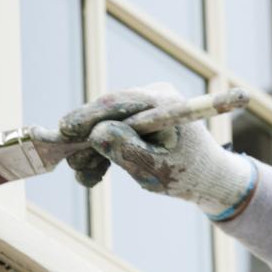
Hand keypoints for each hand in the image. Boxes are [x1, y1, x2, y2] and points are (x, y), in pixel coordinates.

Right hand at [58, 83, 256, 220]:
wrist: (208, 177)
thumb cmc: (186, 175)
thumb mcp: (155, 169)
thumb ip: (127, 151)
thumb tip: (96, 133)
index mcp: (164, 103)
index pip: (117, 103)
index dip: (87, 116)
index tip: (63, 130)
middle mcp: (154, 95)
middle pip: (107, 112)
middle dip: (86, 140)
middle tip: (74, 166)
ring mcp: (146, 104)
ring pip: (106, 122)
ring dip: (93, 149)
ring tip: (87, 177)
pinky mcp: (139, 117)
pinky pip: (112, 128)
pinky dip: (103, 150)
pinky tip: (95, 172)